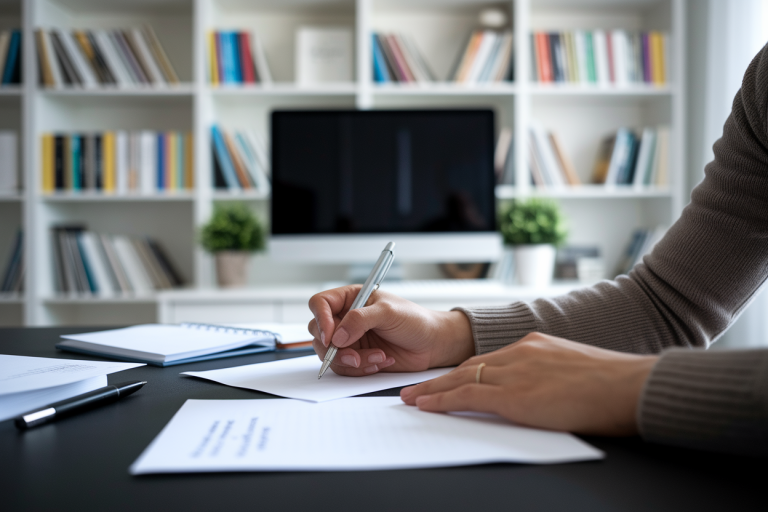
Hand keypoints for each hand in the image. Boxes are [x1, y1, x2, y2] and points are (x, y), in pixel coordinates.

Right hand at [308, 286, 474, 376]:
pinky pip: (345, 367)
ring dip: (352, 361)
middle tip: (354, 355)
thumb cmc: (415, 320)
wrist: (432, 344)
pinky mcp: (357, 357)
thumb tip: (337, 336)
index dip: (321, 319)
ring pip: (330, 354)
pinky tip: (380, 361)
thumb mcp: (388, 312)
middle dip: (334, 348)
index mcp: (351, 298)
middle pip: (318, 332)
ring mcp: (350, 339)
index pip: (320, 304)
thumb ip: (360, 320)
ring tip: (377, 357)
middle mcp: (346, 318)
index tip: (331, 336)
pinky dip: (360, 368)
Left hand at [400, 333, 657, 435]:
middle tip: (416, 387)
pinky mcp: (513, 395)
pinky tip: (424, 405)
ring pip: (461, 378)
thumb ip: (553, 377)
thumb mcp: (578, 371)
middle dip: (441, 379)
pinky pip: (466, 395)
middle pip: (469, 366)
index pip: (490, 359)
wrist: (631, 385)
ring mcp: (515, 372)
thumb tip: (545, 393)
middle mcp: (520, 352)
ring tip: (410, 398)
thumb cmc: (616, 384)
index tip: (449, 378)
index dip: (465, 371)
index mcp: (536, 345)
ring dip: (432, 390)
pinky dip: (441, 400)